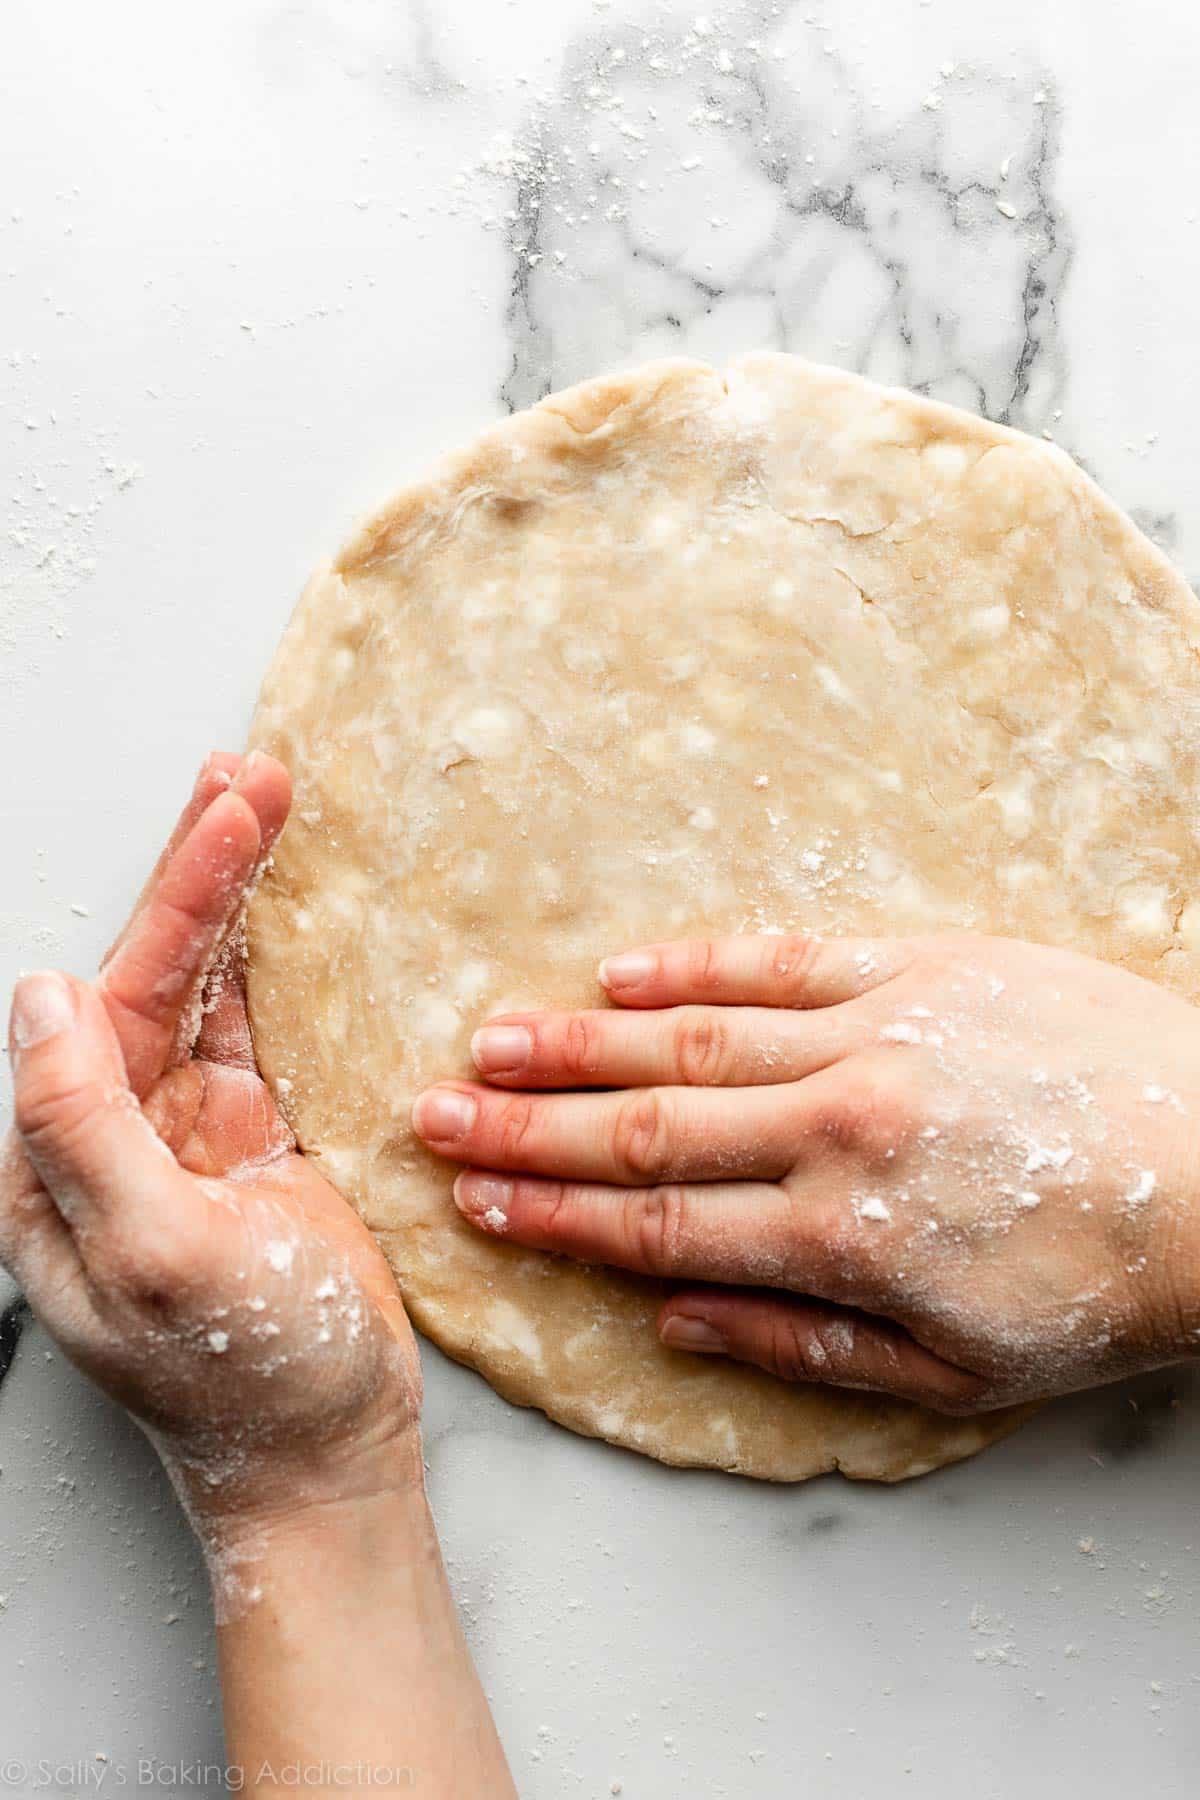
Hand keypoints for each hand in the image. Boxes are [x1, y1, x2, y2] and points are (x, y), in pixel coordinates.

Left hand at [3, 754, 421, 1577]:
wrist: (327, 1460)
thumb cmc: (244, 1386)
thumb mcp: (151, 1256)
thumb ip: (85, 1127)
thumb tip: (43, 998)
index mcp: (63, 1161)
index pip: (112, 997)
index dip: (175, 900)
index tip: (231, 816)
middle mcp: (116, 1135)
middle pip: (158, 973)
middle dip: (203, 871)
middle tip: (250, 777)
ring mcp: (189, 1136)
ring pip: (209, 989)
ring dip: (237, 900)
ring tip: (265, 804)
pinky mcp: (257, 1145)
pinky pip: (260, 1032)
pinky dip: (275, 965)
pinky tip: (285, 909)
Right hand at [413, 933, 1199, 1413]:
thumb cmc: (1100, 1285)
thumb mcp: (957, 1371)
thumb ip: (802, 1344)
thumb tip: (675, 1319)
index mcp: (839, 1236)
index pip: (654, 1223)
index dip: (550, 1215)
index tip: (473, 1203)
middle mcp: (838, 1126)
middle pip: (644, 1126)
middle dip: (525, 1126)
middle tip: (431, 1114)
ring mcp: (879, 1034)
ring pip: (694, 1036)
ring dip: (581, 1040)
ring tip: (490, 1037)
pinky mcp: (927, 966)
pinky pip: (788, 958)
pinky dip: (699, 965)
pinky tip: (623, 970)